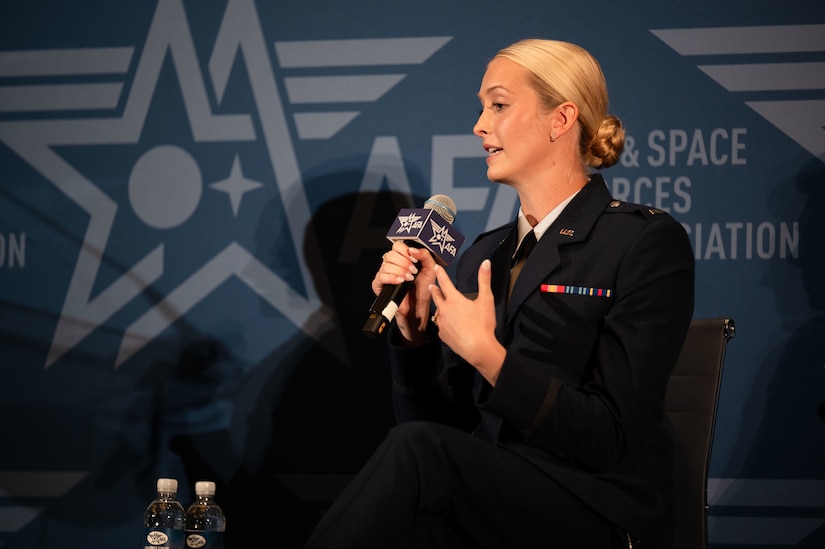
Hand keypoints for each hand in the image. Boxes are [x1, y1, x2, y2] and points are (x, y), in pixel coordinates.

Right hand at [372, 241, 437, 344]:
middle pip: (391, 254)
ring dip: (400, 271)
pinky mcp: (379, 284)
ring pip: (386, 265)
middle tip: (413, 271)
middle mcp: (392, 264)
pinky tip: (400, 281)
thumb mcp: (430, 269)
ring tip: (409, 279)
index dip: (405, 251)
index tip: (414, 260)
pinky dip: (392, 278)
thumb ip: (425, 255)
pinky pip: (381, 276)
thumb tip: (412, 249)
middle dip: (404, 263)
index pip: (397, 246)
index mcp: (402, 258)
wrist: (419, 306)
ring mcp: (384, 274)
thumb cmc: (423, 289)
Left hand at [430, 259, 505, 384]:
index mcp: (454, 300)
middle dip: (434, 290)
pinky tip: (447, 324)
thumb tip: (486, 262)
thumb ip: (484, 280)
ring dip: (439, 307)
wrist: (477, 348)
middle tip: (432, 286)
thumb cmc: (483, 324)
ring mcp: (442, 323)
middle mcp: (445, 310)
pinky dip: (443, 322)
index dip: (441, 274)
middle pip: (436, 297)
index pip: (445, 283)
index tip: (436, 268)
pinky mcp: (442, 335)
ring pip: (438, 312)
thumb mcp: (486, 299)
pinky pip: (441, 326)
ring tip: (440, 306)